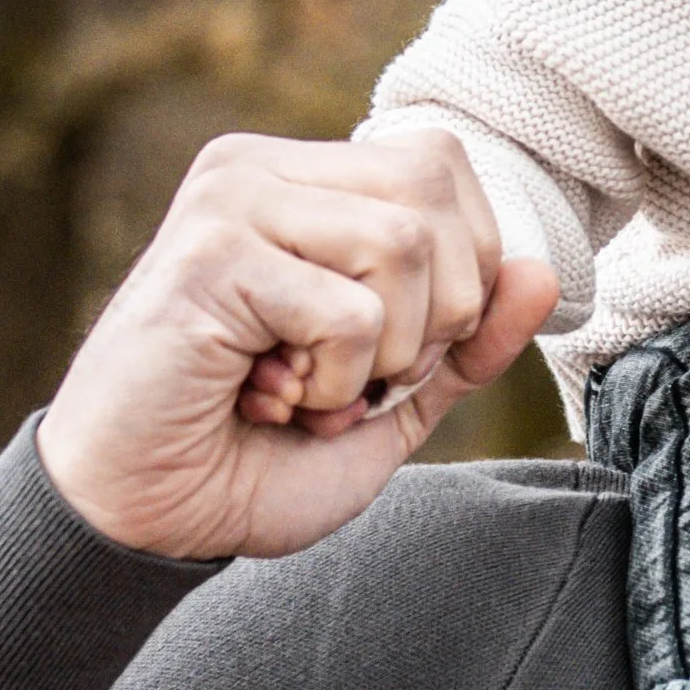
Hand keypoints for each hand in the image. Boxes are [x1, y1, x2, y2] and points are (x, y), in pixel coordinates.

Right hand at [35, 132, 560, 560]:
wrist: (144, 521)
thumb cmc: (255, 455)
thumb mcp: (395, 397)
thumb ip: (472, 338)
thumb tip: (544, 274)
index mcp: (301, 180)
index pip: (444, 168)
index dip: (458, 274)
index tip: (384, 352)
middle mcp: (259, 168)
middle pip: (436, 198)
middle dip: (431, 317)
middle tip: (349, 377)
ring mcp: (229, 201)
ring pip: (403, 246)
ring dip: (378, 356)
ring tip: (301, 388)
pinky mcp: (207, 253)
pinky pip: (350, 311)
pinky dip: (332, 383)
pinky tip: (264, 399)